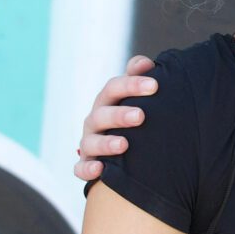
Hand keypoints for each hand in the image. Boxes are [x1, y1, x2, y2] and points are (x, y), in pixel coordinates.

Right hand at [74, 56, 159, 182]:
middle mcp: (95, 120)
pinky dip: (87, 169)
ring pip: (90, 142)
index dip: (132, 84)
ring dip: (106, 143)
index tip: (154, 85)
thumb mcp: (137, 96)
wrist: (126, 148)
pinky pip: (80, 169)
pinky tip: (100, 170)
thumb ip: (139, 77)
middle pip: (101, 114)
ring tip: (124, 144)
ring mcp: (89, 143)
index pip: (115, 87)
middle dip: (120, 115)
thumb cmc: (133, 116)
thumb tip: (147, 63)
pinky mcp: (86, 165)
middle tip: (141, 116)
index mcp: (108, 101)